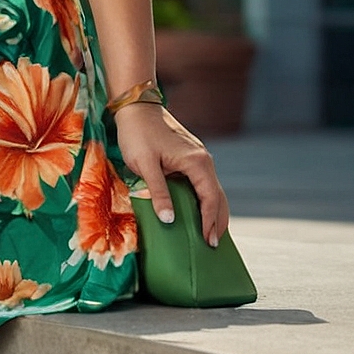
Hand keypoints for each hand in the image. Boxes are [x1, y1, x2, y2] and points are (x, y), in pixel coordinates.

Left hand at [112, 101, 230, 246]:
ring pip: (213, 190)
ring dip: (213, 211)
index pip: (210, 198)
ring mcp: (198, 158)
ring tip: (210, 233)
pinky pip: (203, 183)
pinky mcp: (190, 158)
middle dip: (217, 221)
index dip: (210, 221)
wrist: (136, 108)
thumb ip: (158, 192)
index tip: (208, 242)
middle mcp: (203, 160)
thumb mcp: (145, 165)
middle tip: (213, 245)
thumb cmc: (138, 134)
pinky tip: (198, 212)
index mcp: (197, 163)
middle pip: (217, 196)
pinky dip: (205, 200)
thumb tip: (169, 220)